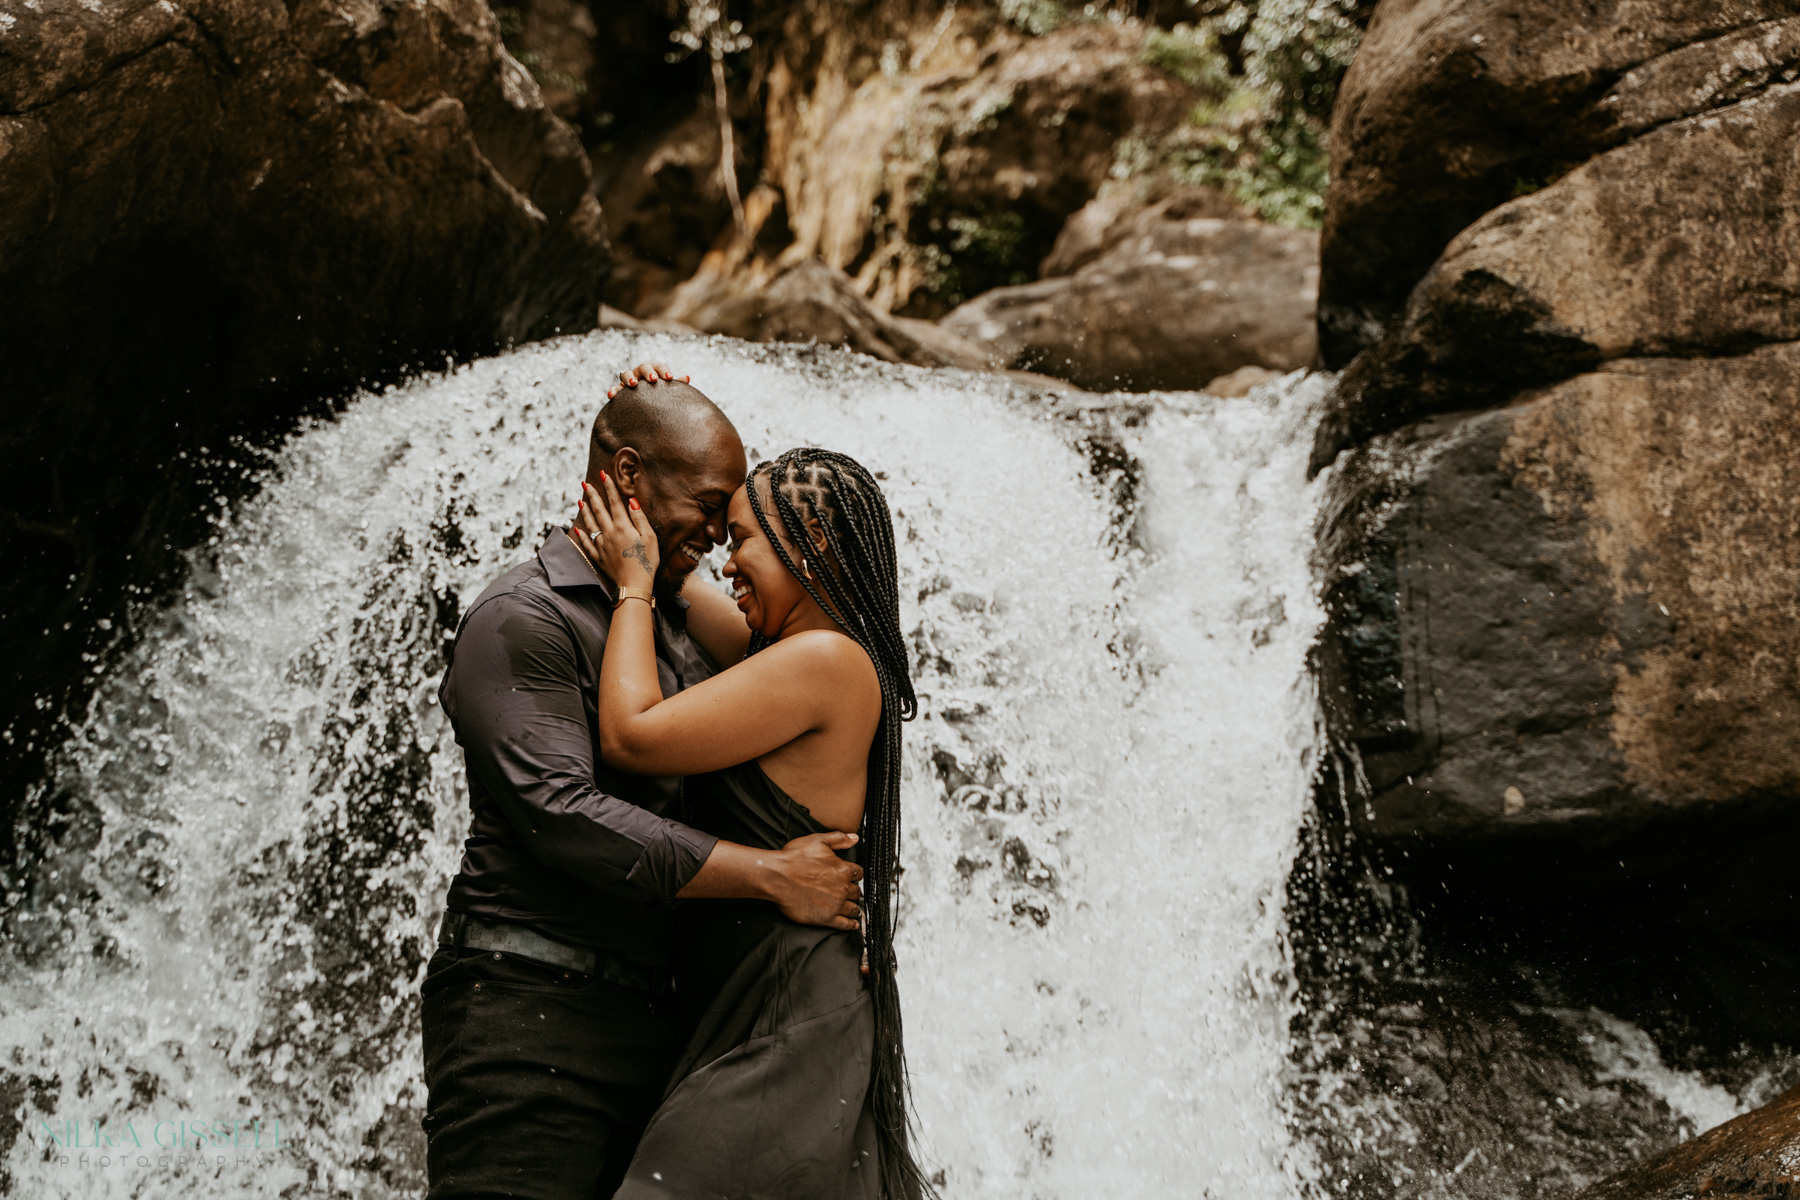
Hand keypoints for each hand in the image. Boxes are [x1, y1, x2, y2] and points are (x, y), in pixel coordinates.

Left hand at [574, 472, 658, 589]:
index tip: (603, 474)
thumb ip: (639, 518)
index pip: (614, 502)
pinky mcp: (599, 557)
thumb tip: (631, 501)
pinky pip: (587, 544)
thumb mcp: (650, 537)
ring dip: (585, 511)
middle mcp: (609, 533)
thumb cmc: (646, 561)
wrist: (634, 584)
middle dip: (592, 495)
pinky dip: (581, 536)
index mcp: (622, 527)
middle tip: (585, 483)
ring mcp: (602, 545)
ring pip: (590, 524)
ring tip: (580, 500)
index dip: (608, 487)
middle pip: (599, 510)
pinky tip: (577, 529)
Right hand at [606, 361, 688, 398]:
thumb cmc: (659, 393)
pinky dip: (613, 390)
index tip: (670, 377)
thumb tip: (687, 377)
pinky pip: (615, 388)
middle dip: (648, 372)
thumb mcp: (667, 389)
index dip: (664, 371)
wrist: (645, 402)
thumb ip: (676, 384)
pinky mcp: (619, 390)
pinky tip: (611, 396)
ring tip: (633, 384)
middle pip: (643, 367)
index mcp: (654, 370)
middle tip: (654, 379)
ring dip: (629, 377)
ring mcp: (629, 380)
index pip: (659, 367)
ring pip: (626, 374)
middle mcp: (640, 372)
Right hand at [765, 831, 863, 929]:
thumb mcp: (817, 841)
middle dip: (854, 891)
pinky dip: (850, 925)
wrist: (776, 877)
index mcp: (843, 869)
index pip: (858, 873)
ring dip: (854, 908)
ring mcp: (835, 905)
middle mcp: (843, 888)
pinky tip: (853, 924)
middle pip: (856, 892)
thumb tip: (855, 838)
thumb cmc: (794, 858)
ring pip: (853, 908)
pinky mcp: (826, 918)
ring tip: (854, 909)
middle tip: (850, 893)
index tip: (853, 877)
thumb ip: (838, 839)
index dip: (855, 874)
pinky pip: (844, 924)